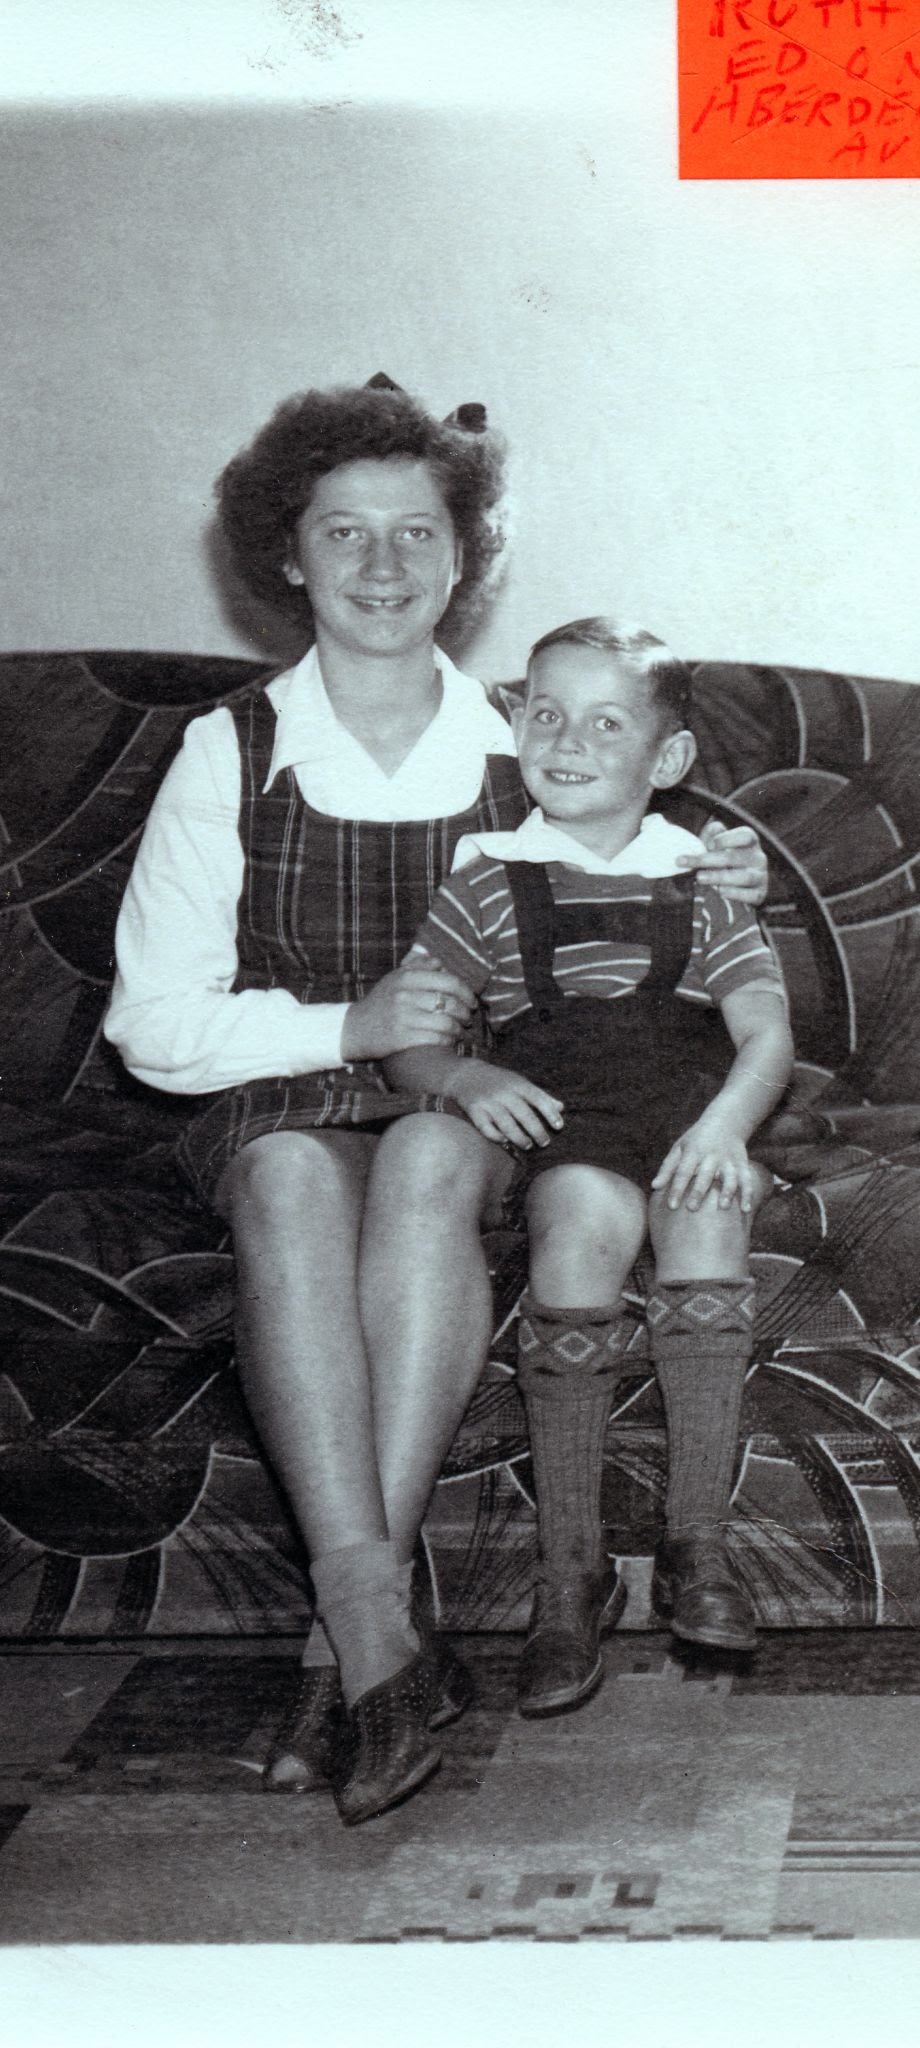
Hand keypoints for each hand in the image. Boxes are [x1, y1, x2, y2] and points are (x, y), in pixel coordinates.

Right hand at [341, 961, 473, 1060]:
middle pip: (450, 1003)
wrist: (354, 1028)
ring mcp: (403, 1017)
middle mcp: (405, 995)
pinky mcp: (401, 1038)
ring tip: (460, 1031)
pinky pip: (435, 1039)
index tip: (471, 1001)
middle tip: (468, 1018)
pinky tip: (448, 1040)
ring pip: (446, 1022)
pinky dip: (447, 1040)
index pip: (449, 981)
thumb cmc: (380, 1002)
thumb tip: (439, 963)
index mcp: (407, 977)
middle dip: (465, 1013)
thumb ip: (417, 966)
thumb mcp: (394, 978)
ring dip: (458, 1029)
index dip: (466, 992)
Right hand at [448, 1059, 564, 1149]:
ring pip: (506, 1124)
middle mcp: (504, 1093)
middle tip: (545, 1142)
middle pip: (524, 1114)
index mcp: (518, 1084)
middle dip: (537, 1131)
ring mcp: (488, 1102)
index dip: (550, 1113)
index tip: (559, 1126)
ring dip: (519, 1137)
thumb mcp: (519, 1082)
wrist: (464, 1074)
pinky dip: (496, 1136)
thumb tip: (561, 1108)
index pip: (538, 1098)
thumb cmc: (498, 1081)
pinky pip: (486, 1128)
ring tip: (528, 1145)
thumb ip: (540, 1095)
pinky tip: (504, 1141)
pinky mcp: (474, 1111)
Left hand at [652, 1111, 754, 1211]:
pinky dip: (747, 1194)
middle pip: (704, 1175)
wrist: (725, 1121)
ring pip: (729, 1177)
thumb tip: (654, 1187)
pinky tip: (745, 1209)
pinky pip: (746, 1180)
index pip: (682, 1171)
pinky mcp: (742, 1164)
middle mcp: (711, 1156)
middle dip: (698, 1191)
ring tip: (723, 1207)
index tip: (671, 1206)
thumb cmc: (696, 1140)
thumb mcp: (679, 1148)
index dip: (676, 1188)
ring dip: (727, 1192)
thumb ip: (667, 1168)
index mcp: (693, 1152)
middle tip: (692, 1209)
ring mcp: (728, 1160)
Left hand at [677, 822, 767, 904]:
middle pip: (735, 857)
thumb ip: (712, 834)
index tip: (708, 845)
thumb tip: (712, 832)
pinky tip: (720, 892)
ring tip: (699, 878)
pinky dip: (735, 894)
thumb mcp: (718, 844)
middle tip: (686, 862)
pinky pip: (750, 895)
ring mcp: (760, 877)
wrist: (739, 888)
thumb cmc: (725, 860)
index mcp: (750, 841)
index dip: (727, 839)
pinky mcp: (759, 894)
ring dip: (719, 877)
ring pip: (744, 876)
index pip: (745, 836)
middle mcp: (758, 858)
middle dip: (708, 859)